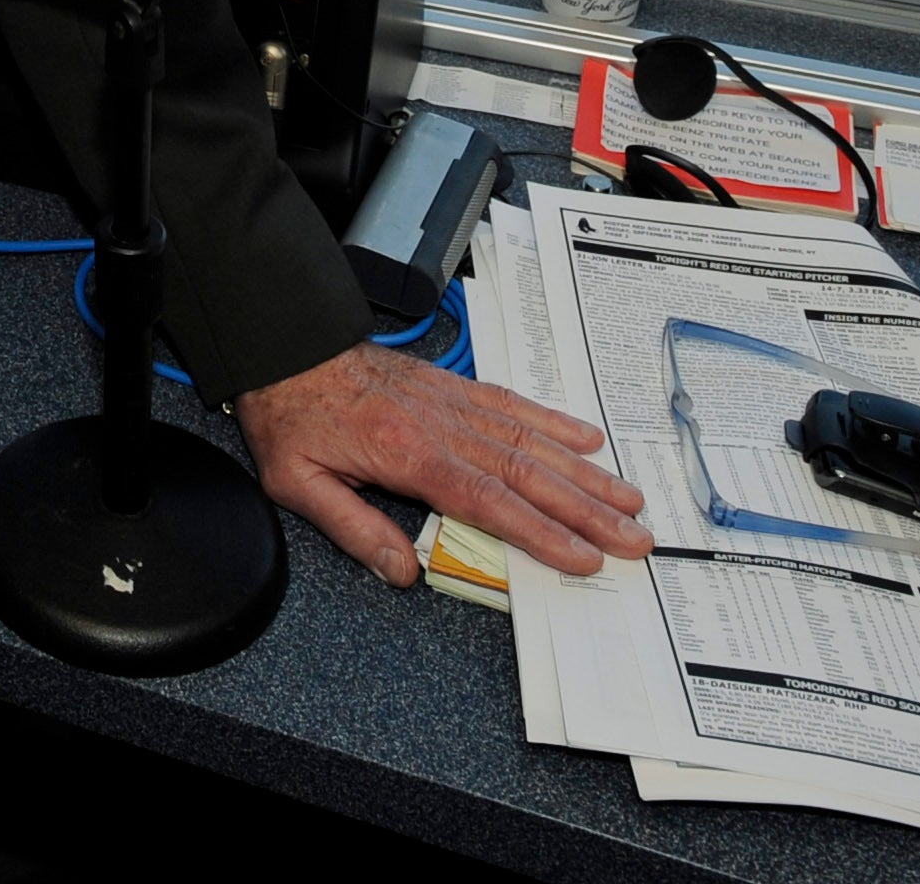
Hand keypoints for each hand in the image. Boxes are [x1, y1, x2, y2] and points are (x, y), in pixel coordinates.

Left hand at [235, 341, 650, 583]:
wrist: (287, 347)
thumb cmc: (291, 416)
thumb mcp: (299, 483)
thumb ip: (353, 529)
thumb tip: (402, 571)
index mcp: (407, 454)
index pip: (488, 501)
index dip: (541, 532)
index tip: (583, 557)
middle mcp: (441, 426)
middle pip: (527, 473)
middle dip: (586, 510)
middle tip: (632, 537)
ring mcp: (453, 402)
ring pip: (532, 440)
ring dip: (584, 473)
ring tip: (628, 497)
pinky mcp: (454, 387)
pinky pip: (513, 404)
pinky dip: (554, 421)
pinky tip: (585, 439)